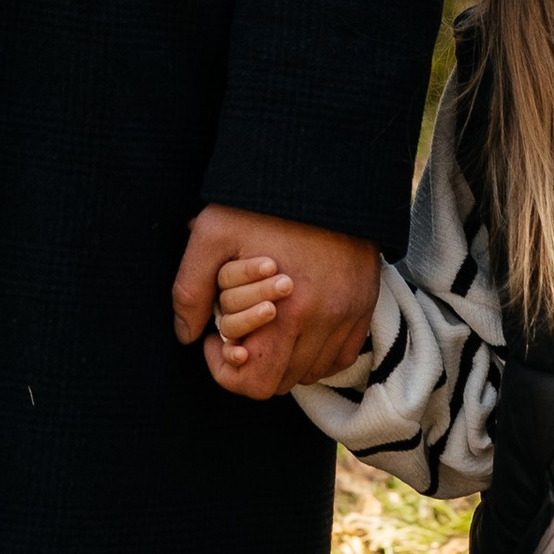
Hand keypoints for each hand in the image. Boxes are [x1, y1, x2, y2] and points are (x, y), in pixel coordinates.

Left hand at [171, 206, 376, 400]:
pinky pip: (340, 355)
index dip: (226, 370)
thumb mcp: (212, 233)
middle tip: (237, 332)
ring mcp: (350, 315)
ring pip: (311, 371)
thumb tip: (187, 335)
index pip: (257, 383)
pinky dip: (316, 352)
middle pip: (282, 382)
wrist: (323, 169)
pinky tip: (296, 326)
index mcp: (287, 313)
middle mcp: (324, 322)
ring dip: (284, 359)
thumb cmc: (264, 202)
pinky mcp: (366, 304)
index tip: (216, 341)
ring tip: (265, 325)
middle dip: (252, 365)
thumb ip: (191, 289)